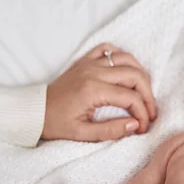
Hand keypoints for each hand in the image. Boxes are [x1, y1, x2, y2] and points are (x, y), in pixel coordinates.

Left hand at [42, 43, 156, 141]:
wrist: (33, 111)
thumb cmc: (56, 124)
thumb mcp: (82, 135)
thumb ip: (111, 131)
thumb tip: (135, 125)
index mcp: (93, 91)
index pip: (131, 98)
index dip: (142, 113)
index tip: (142, 127)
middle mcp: (93, 72)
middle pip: (135, 75)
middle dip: (148, 95)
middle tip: (149, 112)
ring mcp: (89, 63)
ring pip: (126, 59)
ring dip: (140, 75)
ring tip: (143, 93)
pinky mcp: (84, 61)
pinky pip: (108, 49)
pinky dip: (121, 57)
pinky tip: (125, 72)